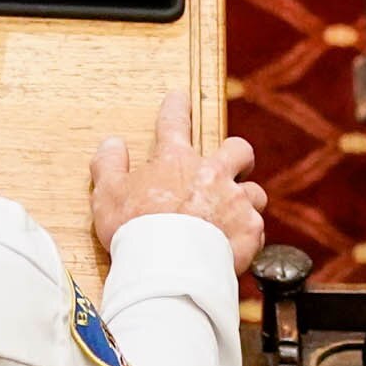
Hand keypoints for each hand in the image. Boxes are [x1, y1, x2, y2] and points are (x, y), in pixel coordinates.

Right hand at [89, 87, 267, 265]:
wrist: (169, 267)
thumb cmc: (135, 230)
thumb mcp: (107, 194)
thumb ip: (109, 164)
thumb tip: (112, 143)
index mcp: (175, 160)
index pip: (175, 122)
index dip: (176, 106)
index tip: (180, 98)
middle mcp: (212, 174)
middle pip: (238, 150)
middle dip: (237, 155)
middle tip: (230, 165)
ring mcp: (235, 202)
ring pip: (255, 192)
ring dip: (245, 200)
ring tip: (234, 214)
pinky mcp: (250, 231)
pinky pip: (257, 230)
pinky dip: (247, 236)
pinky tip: (235, 246)